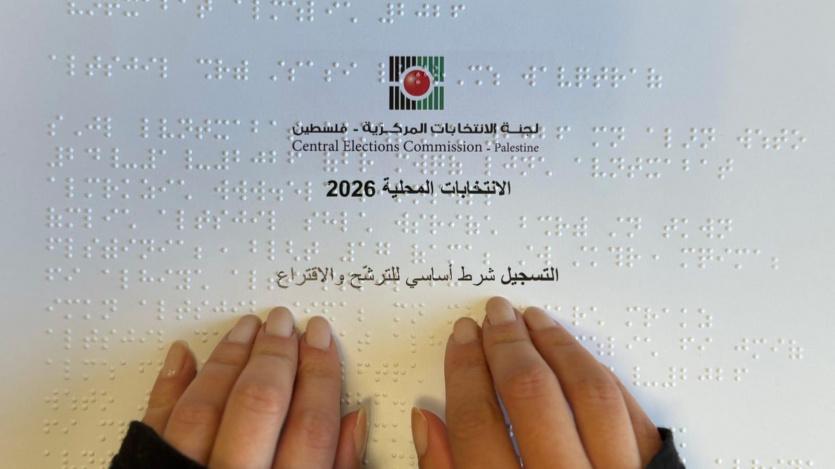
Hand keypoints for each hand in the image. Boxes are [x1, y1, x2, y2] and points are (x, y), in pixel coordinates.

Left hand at [142, 308, 367, 468]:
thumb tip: (354, 422)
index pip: (310, 424)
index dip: (320, 374)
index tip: (321, 340)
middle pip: (260, 403)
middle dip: (277, 354)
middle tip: (285, 323)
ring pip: (207, 406)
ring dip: (229, 358)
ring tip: (247, 328)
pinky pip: (155, 426)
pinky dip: (168, 386)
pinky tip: (183, 356)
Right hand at [411, 296, 662, 468]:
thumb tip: (427, 422)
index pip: (478, 422)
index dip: (465, 370)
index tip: (462, 339)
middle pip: (530, 395)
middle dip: (506, 345)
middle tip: (493, 317)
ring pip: (586, 390)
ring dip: (554, 345)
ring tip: (532, 321)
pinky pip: (625, 408)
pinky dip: (596, 372)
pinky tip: (573, 353)